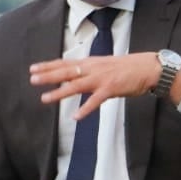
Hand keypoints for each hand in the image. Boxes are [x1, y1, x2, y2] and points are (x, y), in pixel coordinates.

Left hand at [30, 53, 163, 119]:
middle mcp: (93, 69)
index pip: (65, 63)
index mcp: (91, 62)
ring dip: (59, 93)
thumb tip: (78, 75)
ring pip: (76, 86)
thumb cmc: (128, 68)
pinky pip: (95, 101)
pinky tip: (75, 117)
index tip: (34, 68)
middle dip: (48, 76)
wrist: (148, 68)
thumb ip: (91, 70)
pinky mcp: (111, 89)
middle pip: (66, 72)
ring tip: (45, 98)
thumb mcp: (105, 65)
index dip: (49, 66)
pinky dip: (85, 109)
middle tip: (32, 79)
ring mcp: (101, 79)